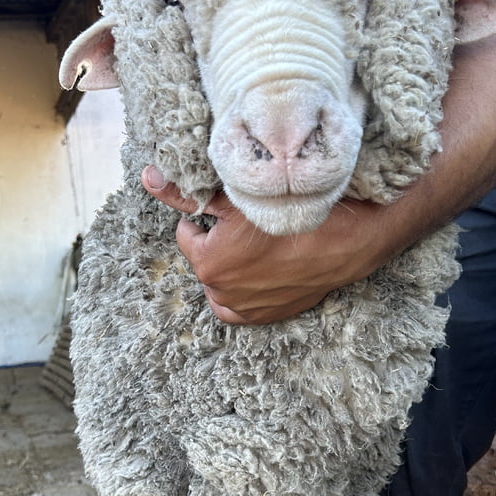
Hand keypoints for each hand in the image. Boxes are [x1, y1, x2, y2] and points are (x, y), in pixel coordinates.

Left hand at [141, 166, 387, 323]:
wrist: (348, 239)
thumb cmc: (294, 211)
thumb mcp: (237, 195)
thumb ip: (186, 191)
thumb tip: (148, 178)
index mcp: (208, 262)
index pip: (188, 232)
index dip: (207, 217)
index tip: (231, 210)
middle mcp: (222, 292)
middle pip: (204, 258)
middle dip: (218, 242)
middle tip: (248, 225)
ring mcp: (245, 308)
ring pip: (220, 283)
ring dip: (229, 267)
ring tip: (254, 246)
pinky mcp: (267, 316)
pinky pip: (238, 309)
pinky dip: (240, 292)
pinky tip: (257, 272)